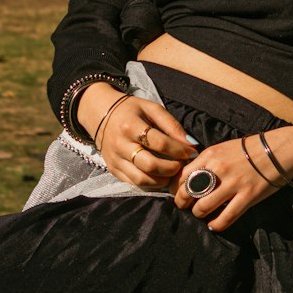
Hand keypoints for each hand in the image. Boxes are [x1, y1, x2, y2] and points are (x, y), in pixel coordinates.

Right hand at [78, 83, 196, 186]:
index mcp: (130, 126)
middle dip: (172, 168)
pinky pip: (134, 184)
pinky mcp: (113, 170)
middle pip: (150, 165)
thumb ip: (171, 124)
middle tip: (183, 164)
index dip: (179, 150)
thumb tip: (190, 143)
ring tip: (173, 172)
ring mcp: (115, 160)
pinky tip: (161, 177)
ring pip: (142, 179)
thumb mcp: (151, 108)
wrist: (100, 114)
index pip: (159, 142)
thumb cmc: (131, 110)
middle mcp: (120, 145)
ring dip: (163, 180)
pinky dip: (151, 184)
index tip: (192, 152)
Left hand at [174, 124, 292, 232]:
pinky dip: (216, 224)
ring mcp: (233, 183)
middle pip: (187, 193)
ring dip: (199, 214)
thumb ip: (208, 161)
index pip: (182, 175)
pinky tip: (215, 224)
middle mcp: (218, 168)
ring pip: (203, 208)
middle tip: (187, 207)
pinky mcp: (247, 197)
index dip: (177, 188)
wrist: (281, 149)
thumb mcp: (225, 148)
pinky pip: (225, 217)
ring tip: (203, 214)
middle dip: (183, 203)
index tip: (180, 193)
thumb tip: (190, 177)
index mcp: (210, 154)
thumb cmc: (252, 148)